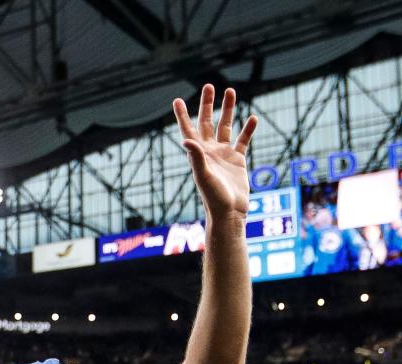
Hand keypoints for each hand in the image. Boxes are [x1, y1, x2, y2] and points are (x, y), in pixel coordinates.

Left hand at [173, 85, 257, 220]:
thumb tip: (186, 140)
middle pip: (207, 122)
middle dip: (208, 104)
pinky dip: (247, 129)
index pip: (188, 130)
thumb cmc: (213, 197)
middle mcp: (209, 151)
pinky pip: (243, 140)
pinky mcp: (238, 160)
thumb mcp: (204, 176)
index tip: (177, 100)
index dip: (182, 115)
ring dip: (228, 110)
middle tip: (209, 86)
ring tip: (231, 91)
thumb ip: (196, 157)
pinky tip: (252, 117)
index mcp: (197, 154)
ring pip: (225, 126)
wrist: (230, 212)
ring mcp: (224, 154)